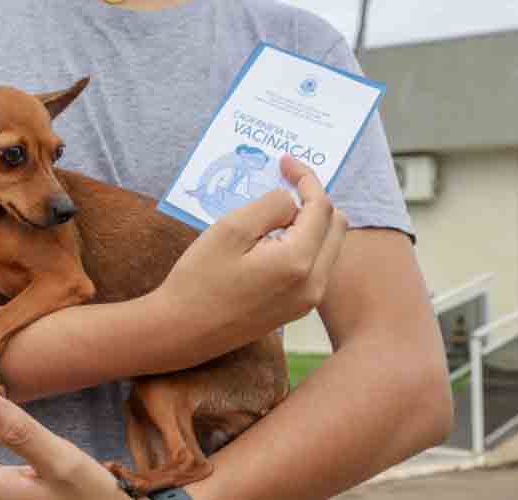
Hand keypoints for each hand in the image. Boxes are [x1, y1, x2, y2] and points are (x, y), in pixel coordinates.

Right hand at [155, 156, 346, 337]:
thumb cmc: (198, 280)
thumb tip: (291, 202)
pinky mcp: (296, 310)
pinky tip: (272, 239)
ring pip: (328, 246)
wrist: (181, 332)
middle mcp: (313, 284)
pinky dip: (304, 244)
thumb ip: (270, 207)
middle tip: (283, 184)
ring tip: (274, 212)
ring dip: (310, 222)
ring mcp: (307, 301)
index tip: (285, 163)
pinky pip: (315, 266)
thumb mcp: (230, 231)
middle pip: (335, 225)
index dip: (306, 178)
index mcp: (298, 262)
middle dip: (314, 199)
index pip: (320, 207)